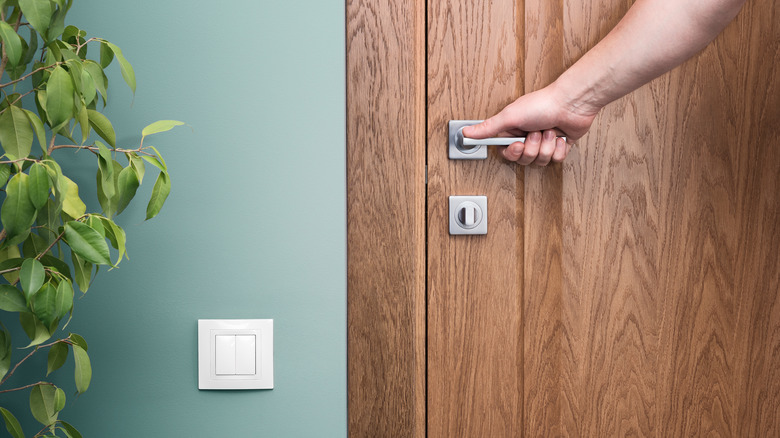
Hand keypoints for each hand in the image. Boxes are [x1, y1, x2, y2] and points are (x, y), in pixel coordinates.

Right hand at [462, 82, 599, 164]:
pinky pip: (557, 159)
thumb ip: (488, 128)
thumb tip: (466, 132)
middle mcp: (528, 137)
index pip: (507, 152)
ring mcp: (545, 142)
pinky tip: (561, 136)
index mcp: (514, 131)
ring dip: (547, 145)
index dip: (513, 152)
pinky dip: (560, 148)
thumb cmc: (542, 104)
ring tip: (550, 130)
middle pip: (525, 159)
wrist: (572, 103)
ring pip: (541, 160)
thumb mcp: (509, 116)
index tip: (518, 143)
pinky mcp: (560, 146)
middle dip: (532, 147)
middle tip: (536, 132)